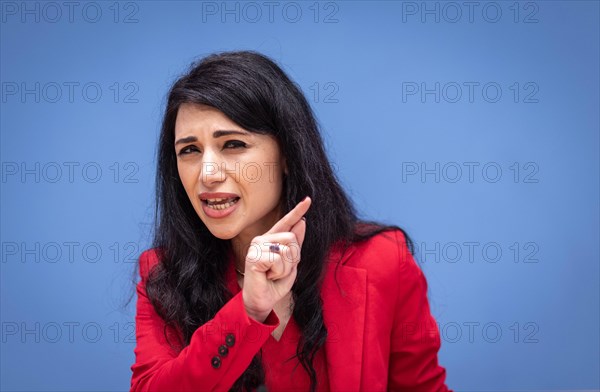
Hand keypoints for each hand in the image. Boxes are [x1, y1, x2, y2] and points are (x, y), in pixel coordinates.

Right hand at [242, 196, 310, 321]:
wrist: (262, 301)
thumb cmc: (275, 283)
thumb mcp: (291, 263)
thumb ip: (296, 244)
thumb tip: (302, 222)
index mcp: (271, 239)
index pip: (286, 222)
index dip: (297, 211)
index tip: (308, 200)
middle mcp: (263, 239)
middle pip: (292, 238)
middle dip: (293, 258)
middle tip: (280, 270)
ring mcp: (256, 247)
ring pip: (286, 250)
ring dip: (285, 268)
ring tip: (273, 274)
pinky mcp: (254, 257)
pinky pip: (278, 260)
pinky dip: (278, 272)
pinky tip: (267, 276)